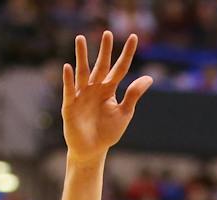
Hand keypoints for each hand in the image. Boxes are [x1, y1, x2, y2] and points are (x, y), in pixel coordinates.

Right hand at [62, 31, 152, 164]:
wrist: (91, 150)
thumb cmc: (108, 132)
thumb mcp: (124, 113)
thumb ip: (133, 95)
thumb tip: (149, 78)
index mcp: (109, 89)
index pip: (120, 68)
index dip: (127, 54)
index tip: (134, 37)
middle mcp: (95, 88)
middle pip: (101, 66)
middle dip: (104, 50)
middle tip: (107, 33)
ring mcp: (82, 95)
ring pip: (82, 72)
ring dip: (81, 56)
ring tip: (80, 39)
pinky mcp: (70, 105)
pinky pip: (69, 90)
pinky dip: (68, 79)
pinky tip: (68, 67)